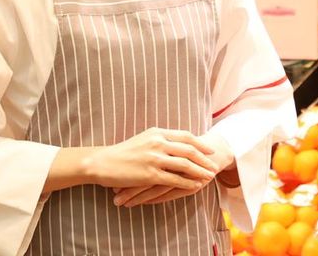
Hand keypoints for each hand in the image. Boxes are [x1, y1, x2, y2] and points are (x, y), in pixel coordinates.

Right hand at [88, 128, 217, 191]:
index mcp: (157, 132)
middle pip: (189, 150)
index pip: (185, 136)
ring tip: (209, 177)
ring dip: (199, 171)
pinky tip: (195, 186)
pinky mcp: (150, 174)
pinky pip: (175, 179)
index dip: (200, 143)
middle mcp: (158, 142)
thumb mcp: (144, 139)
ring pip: (185, 164)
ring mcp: (155, 158)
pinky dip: (187, 183)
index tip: (210, 150)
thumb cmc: (123, 152)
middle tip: (214, 165)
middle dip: (204, 158)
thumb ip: (160, 139)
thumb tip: (176, 142)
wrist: (103, 162)